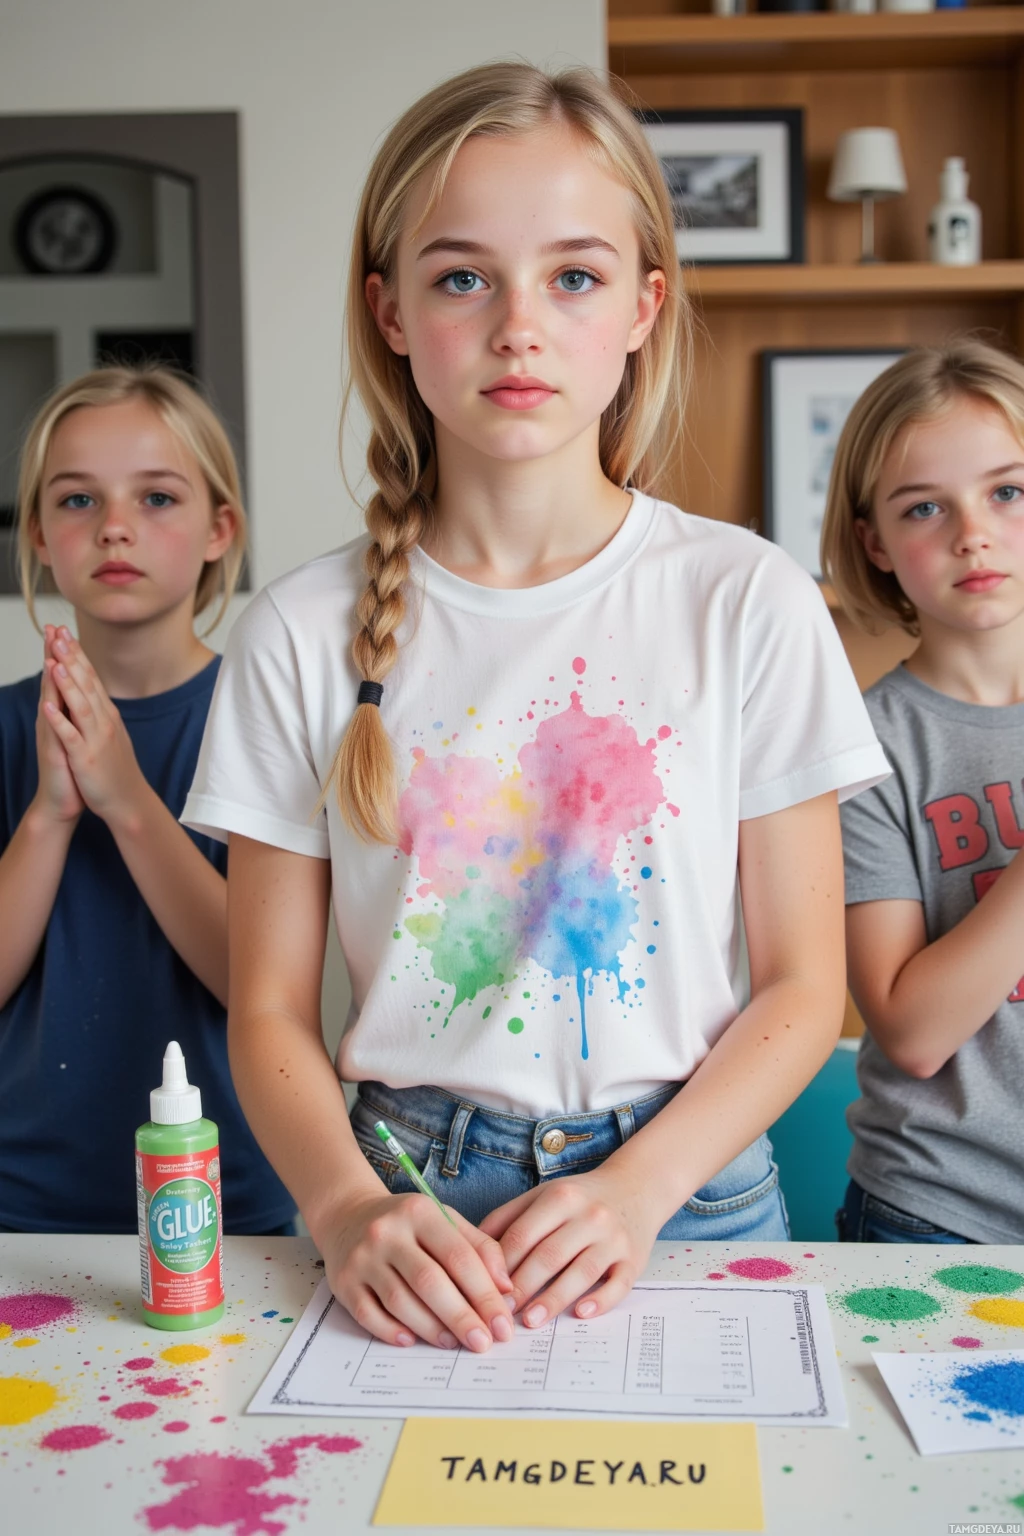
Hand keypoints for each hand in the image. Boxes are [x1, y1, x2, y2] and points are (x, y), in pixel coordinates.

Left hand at [41, 627, 146, 824]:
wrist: (128, 801)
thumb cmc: (116, 769)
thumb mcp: (111, 733)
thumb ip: (100, 710)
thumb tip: (91, 689)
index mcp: (107, 714)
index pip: (91, 678)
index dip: (78, 655)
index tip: (65, 633)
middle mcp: (104, 721)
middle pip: (86, 684)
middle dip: (71, 659)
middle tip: (59, 635)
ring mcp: (96, 739)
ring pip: (81, 705)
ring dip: (67, 683)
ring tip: (55, 661)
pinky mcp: (86, 758)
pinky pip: (71, 736)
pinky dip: (60, 721)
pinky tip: (47, 706)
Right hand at [321, 1191, 515, 1351]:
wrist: (348, 1215)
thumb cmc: (408, 1225)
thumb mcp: (444, 1221)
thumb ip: (480, 1248)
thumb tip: (506, 1288)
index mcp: (420, 1213)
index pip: (458, 1256)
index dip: (484, 1293)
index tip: (502, 1323)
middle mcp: (388, 1232)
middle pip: (429, 1281)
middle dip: (461, 1317)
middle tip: (483, 1343)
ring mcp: (362, 1258)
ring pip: (400, 1301)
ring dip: (430, 1328)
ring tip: (454, 1344)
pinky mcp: (343, 1282)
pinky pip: (368, 1314)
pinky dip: (391, 1331)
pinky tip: (412, 1341)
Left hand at [480, 1167, 661, 1327]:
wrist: (636, 1187)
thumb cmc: (580, 1198)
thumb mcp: (542, 1195)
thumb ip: (507, 1218)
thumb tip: (471, 1249)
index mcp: (560, 1197)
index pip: (523, 1234)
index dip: (501, 1265)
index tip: (484, 1290)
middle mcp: (589, 1216)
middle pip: (549, 1255)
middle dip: (522, 1287)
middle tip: (502, 1313)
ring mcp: (614, 1238)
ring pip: (581, 1271)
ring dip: (554, 1298)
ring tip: (531, 1321)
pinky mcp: (634, 1260)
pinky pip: (618, 1284)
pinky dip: (601, 1300)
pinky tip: (581, 1313)